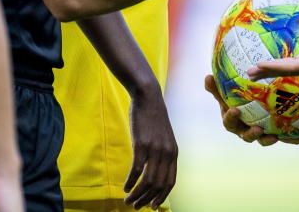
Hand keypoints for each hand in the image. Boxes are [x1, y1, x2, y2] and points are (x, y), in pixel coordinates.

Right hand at [124, 86, 177, 208]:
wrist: (148, 97)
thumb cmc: (153, 117)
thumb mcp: (163, 137)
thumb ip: (162, 153)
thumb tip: (155, 170)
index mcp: (173, 153)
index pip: (170, 182)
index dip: (161, 196)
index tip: (151, 206)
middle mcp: (166, 153)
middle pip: (158, 185)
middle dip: (146, 199)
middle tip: (135, 206)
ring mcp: (154, 149)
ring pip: (147, 181)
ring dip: (137, 194)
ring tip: (128, 200)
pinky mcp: (141, 144)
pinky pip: (136, 170)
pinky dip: (131, 182)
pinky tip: (125, 187)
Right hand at [203, 75, 298, 146]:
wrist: (249, 103)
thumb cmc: (233, 98)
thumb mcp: (224, 92)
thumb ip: (216, 87)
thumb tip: (208, 76)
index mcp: (232, 120)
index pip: (229, 122)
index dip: (231, 118)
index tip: (235, 110)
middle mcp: (245, 129)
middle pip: (247, 135)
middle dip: (252, 134)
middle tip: (259, 129)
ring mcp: (260, 132)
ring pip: (264, 139)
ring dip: (269, 139)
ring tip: (276, 137)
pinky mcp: (273, 133)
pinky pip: (282, 137)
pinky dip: (291, 139)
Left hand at [248, 33, 298, 78]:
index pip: (293, 67)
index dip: (277, 67)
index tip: (260, 65)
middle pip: (286, 70)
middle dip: (267, 71)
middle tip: (248, 73)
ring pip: (286, 69)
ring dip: (268, 71)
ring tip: (250, 73)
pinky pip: (289, 66)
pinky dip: (276, 67)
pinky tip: (265, 68)